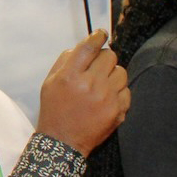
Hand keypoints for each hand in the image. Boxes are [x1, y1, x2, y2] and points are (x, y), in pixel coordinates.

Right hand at [33, 29, 128, 156]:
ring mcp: (106, 98)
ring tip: (102, 85)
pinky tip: (106, 98)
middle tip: (96, 68)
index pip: (89, 47)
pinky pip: (126, 90)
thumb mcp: (50, 82)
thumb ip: (66, 60)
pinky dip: (118, 92)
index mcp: (70, 76)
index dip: (98, 36)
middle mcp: (90, 85)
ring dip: (112, 75)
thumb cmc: (55, 109)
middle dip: (103, 59)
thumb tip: (86, 46)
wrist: (63, 142)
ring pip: (121, 71)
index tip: (102, 34)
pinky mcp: (118, 110)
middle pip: (109, 56)